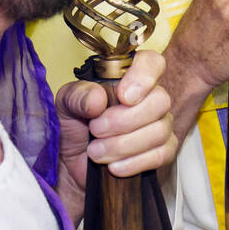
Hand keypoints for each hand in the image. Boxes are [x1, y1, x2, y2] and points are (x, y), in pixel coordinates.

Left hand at [55, 49, 177, 223]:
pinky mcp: (163, 151)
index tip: (123, 96)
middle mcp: (150, 97)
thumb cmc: (73, 126)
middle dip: (125, 120)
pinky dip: (134, 162)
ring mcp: (160, 124)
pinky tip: (114, 166)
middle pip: (160, 100)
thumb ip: (77, 96)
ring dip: (124, 145)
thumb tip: (98, 100)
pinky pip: (161, 155)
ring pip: (159, 131)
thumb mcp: (65, 106)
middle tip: (95, 130)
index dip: (144, 77)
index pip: (152, 63)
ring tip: (96, 152)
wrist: (73, 163)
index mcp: (128, 77)